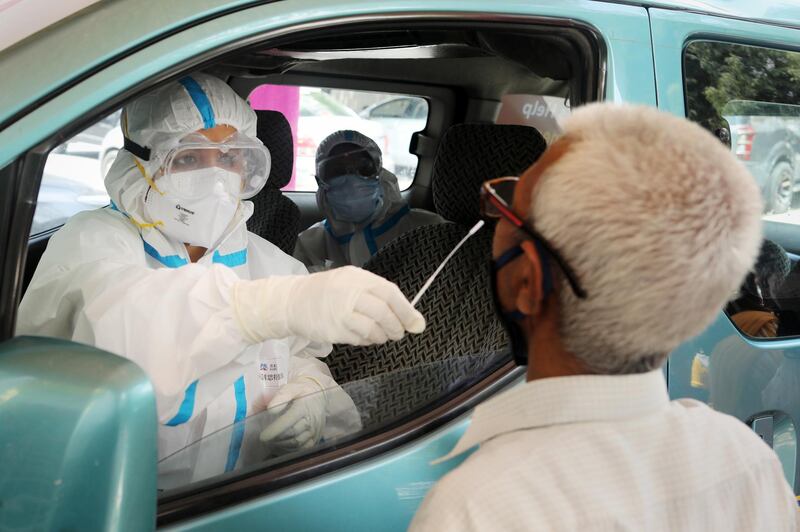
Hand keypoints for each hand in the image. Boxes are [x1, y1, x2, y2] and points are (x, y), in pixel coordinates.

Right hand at [234, 266, 425, 344]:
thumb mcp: (351, 282)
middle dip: (397, 327)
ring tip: (382, 336)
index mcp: (358, 278)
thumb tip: (411, 317)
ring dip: (383, 336)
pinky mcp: (333, 330)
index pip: (390, 293)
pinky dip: (368, 341)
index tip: (417, 324)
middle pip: (384, 313)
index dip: (406, 310)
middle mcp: (350, 292)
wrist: (292, 301)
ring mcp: (340, 312)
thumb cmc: (327, 292)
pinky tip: (365, 337)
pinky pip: (360, 339)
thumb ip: (379, 296)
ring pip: (374, 329)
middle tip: (399, 333)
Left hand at [260, 378, 326, 452]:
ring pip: (298, 443)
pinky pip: (304, 448)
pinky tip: (282, 447)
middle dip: (276, 439)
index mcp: (303, 407)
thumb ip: (280, 396)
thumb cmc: (301, 391)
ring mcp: (314, 430)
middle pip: (293, 434)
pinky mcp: (316, 437)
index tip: (262, 436)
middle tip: (264, 440)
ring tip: (271, 443)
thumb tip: (270, 409)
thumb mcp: (291, 387)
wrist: (319, 393)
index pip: (289, 421)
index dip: (275, 430)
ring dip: (282, 445)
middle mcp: (311, 420)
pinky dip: (291, 450)